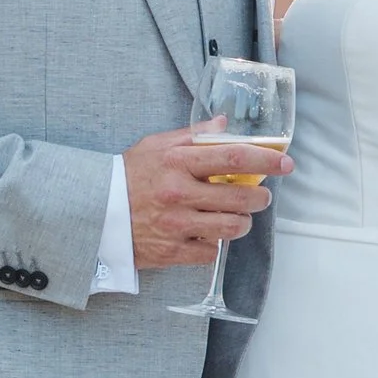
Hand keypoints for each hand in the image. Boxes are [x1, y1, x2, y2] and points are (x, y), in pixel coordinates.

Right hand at [124, 123, 292, 270]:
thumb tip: (224, 125)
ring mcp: (176, 225)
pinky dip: (214, 243)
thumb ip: (192, 136)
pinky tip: (207, 233)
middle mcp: (179, 193)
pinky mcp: (171, 251)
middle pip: (240, 197)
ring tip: (236, 215)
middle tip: (260, 196)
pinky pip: (211, 251)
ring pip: (232, 227)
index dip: (266, 160)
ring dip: (242, 222)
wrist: (93, 212)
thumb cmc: (128, 176)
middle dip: (260, 197)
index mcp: (177, 162)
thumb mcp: (156, 146)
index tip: (284, 163)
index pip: (234, 157)